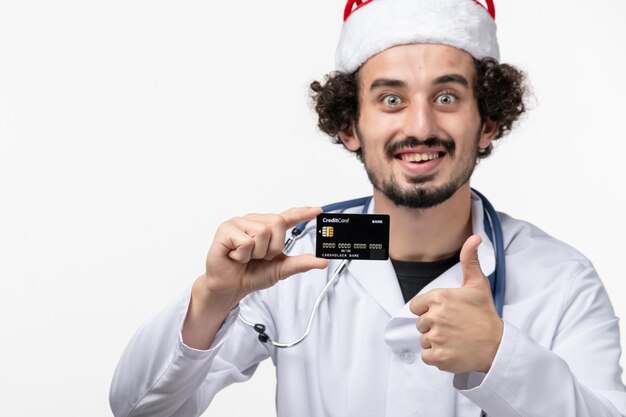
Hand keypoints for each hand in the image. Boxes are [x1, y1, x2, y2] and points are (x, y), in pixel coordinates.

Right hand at [201, 207, 327, 308]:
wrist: (230, 287)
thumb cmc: (251, 274)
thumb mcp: (280, 269)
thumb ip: (300, 263)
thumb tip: (321, 261)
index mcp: (267, 228)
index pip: (288, 216)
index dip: (303, 212)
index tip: (318, 210)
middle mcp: (254, 221)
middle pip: (277, 223)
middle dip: (273, 247)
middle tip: (260, 257)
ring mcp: (239, 223)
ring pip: (262, 232)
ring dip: (256, 252)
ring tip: (246, 257)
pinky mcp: (225, 229)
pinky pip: (245, 241)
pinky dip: (243, 255)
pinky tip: (235, 256)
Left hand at [409, 235, 502, 373]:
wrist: (497, 345)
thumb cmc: (485, 315)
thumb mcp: (477, 285)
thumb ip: (469, 260)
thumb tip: (474, 238)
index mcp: (439, 298)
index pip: (417, 306)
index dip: (429, 310)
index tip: (446, 313)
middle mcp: (435, 317)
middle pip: (420, 323)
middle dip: (434, 326)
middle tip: (453, 327)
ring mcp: (436, 337)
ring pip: (423, 339)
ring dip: (436, 341)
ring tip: (455, 338)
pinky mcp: (438, 356)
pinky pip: (426, 356)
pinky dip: (437, 356)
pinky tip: (452, 350)